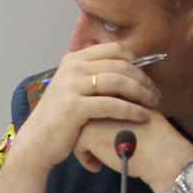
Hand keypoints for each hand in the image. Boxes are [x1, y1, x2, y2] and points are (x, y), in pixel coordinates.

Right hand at [5, 43, 158, 175]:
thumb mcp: (73, 88)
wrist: (37, 142)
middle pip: (120, 65)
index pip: (115, 49)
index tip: (147, 77)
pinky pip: (112, 104)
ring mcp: (72, 86)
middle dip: (143, 79)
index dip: (136, 61)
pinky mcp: (75, 107)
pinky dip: (131, 110)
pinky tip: (142, 117)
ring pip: (118, 82)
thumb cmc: (60, 118)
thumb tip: (125, 68)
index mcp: (74, 59)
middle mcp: (72, 68)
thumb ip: (92, 75)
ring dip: (141, 93)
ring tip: (153, 104)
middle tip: (155, 93)